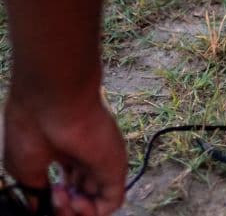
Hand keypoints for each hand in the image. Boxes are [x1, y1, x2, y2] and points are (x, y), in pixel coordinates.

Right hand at [3, 89, 126, 215]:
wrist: (53, 103)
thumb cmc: (32, 128)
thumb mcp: (26, 167)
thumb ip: (37, 190)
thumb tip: (41, 206)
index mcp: (66, 154)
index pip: (69, 185)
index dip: (55, 198)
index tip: (44, 193)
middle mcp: (86, 159)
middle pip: (82, 195)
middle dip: (64, 206)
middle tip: (53, 195)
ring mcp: (101, 163)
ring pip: (96, 203)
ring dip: (75, 211)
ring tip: (62, 197)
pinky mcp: (115, 168)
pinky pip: (112, 202)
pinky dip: (92, 212)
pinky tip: (76, 201)